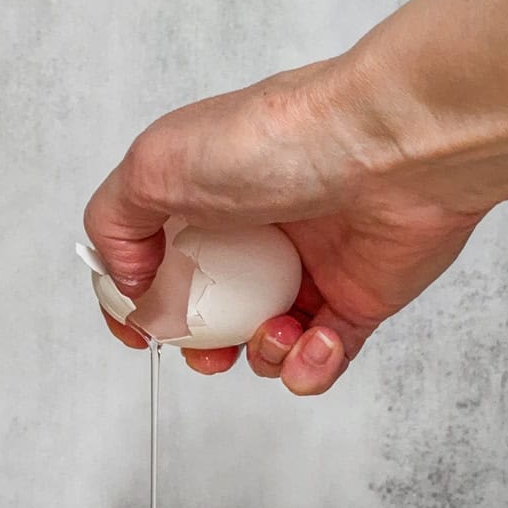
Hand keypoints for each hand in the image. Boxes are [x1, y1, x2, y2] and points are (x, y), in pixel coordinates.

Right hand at [84, 52, 488, 394]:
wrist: (390, 149)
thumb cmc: (280, 142)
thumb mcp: (156, 164)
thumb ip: (116, 223)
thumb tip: (131, 283)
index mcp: (203, 191)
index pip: (153, 255)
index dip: (138, 300)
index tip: (137, 329)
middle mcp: (254, 227)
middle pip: (211, 310)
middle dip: (200, 347)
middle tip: (207, 352)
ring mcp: (308, 265)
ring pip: (265, 341)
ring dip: (261, 355)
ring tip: (274, 332)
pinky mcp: (358, 298)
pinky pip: (324, 355)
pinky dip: (311, 366)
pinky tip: (312, 344)